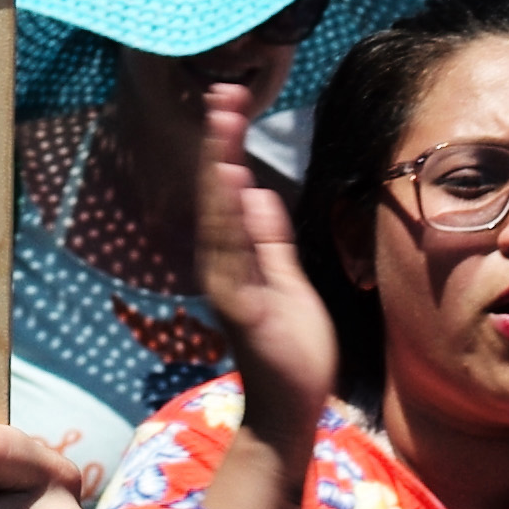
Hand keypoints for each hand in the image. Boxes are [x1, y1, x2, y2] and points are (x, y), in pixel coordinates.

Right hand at [187, 80, 339, 434]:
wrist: (286, 414)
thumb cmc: (290, 351)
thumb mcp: (286, 283)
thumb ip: (271, 241)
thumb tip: (259, 192)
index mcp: (235, 260)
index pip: (228, 194)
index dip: (227, 147)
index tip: (231, 102)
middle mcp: (223, 269)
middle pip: (218, 196)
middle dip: (221, 143)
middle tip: (224, 94)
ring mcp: (231, 288)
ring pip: (221, 218)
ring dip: (222, 167)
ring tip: (227, 122)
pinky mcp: (245, 310)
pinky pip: (236, 257)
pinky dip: (233, 220)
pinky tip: (237, 185)